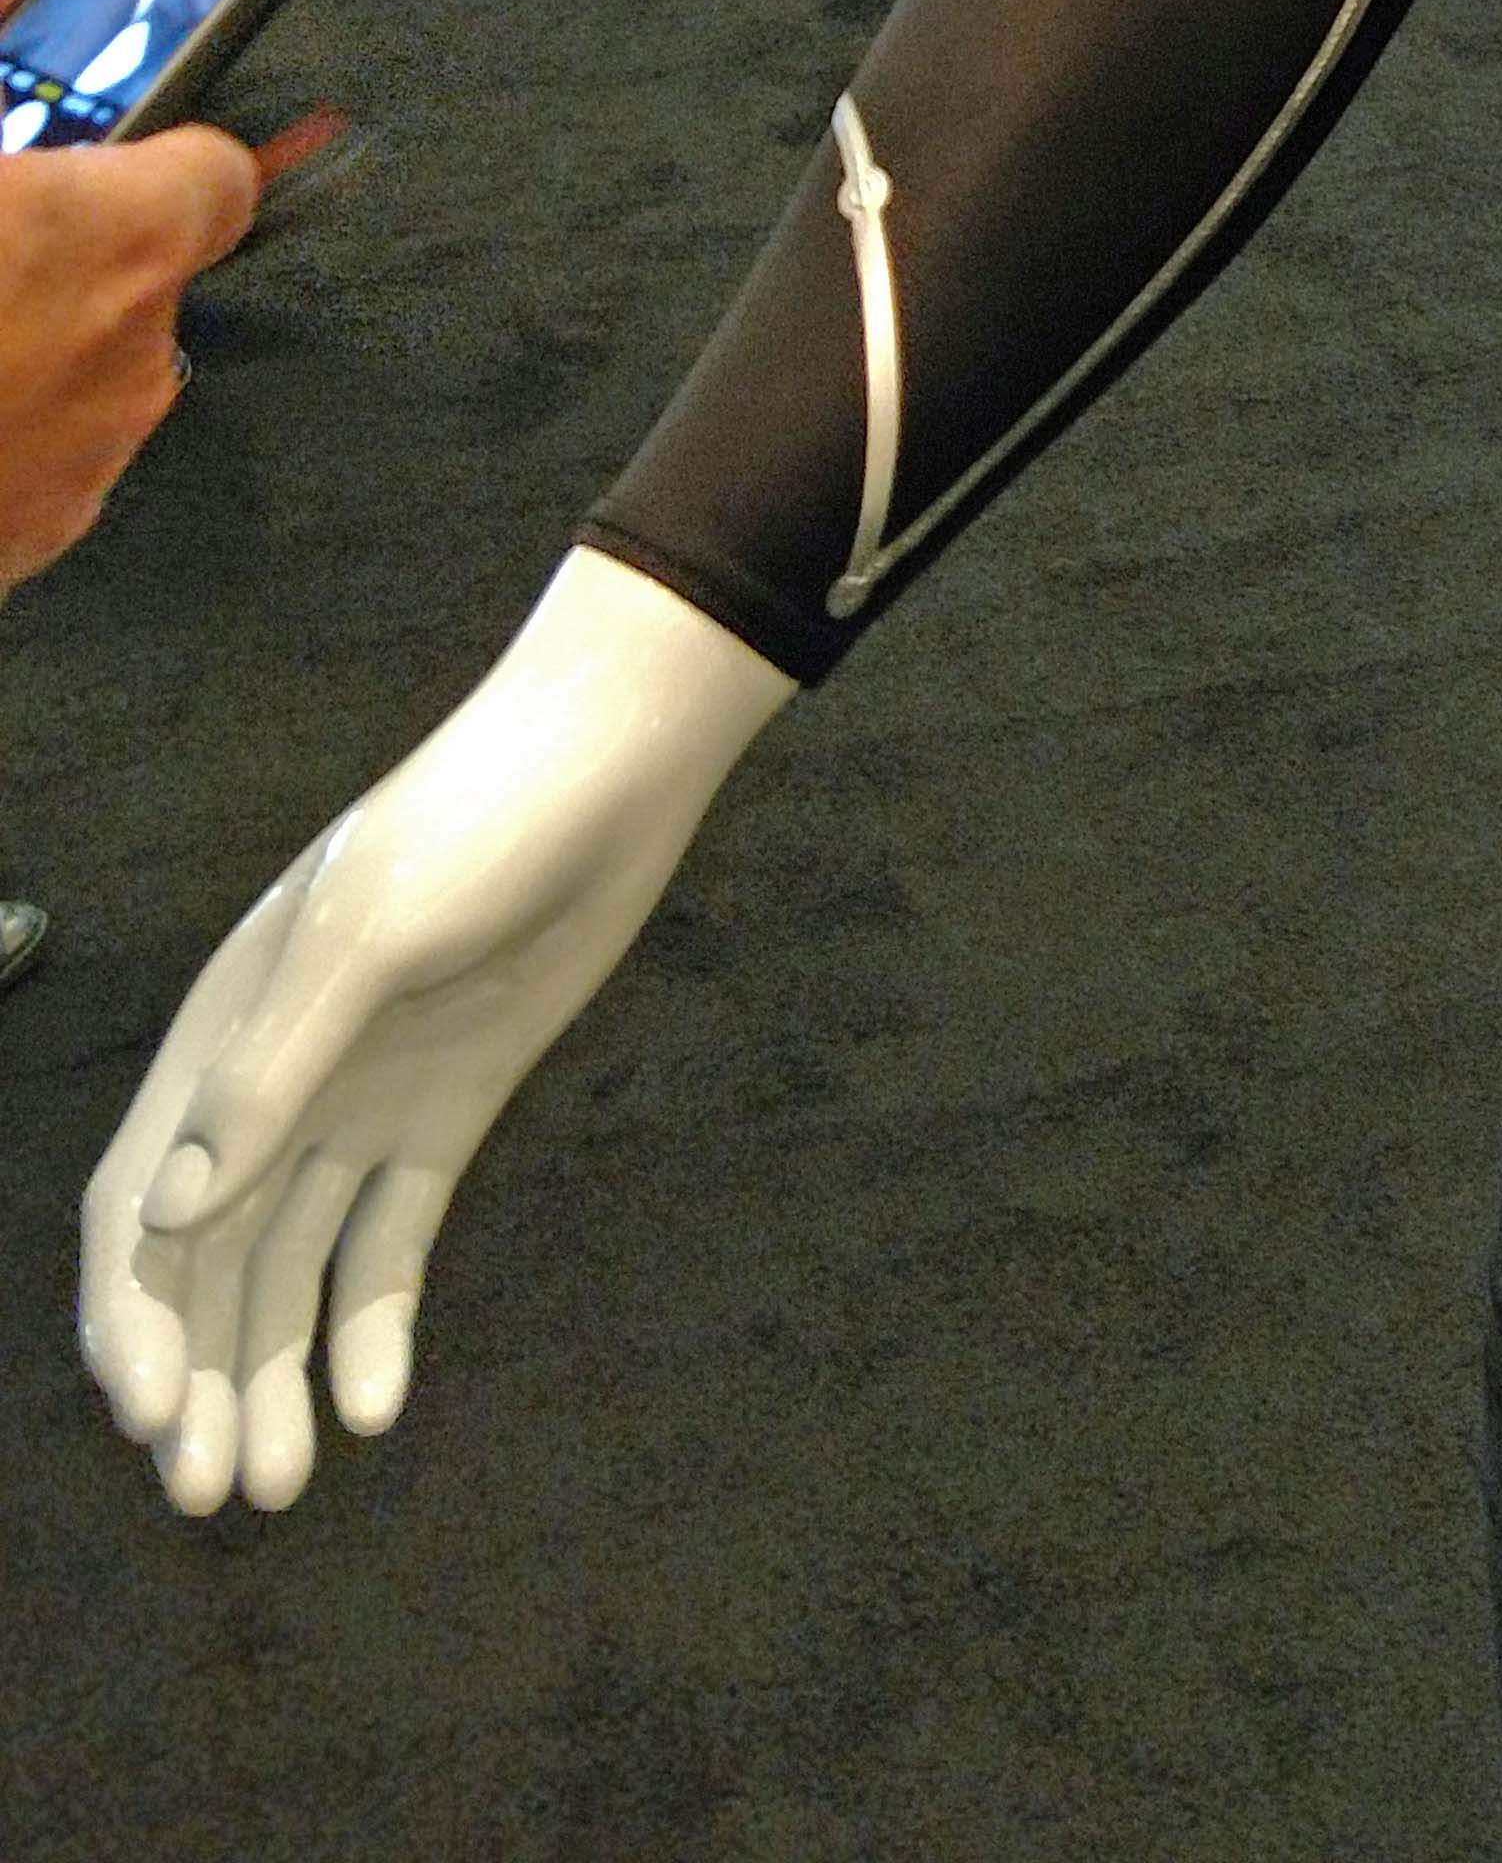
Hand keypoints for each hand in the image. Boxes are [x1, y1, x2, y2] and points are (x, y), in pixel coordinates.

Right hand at [0, 129, 260, 588]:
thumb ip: (4, 135)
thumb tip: (12, 87)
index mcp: (120, 241)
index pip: (217, 179)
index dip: (163, 169)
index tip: (109, 169)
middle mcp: (134, 352)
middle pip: (139, 282)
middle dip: (66, 268)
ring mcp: (92, 456)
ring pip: (89, 375)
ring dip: (28, 357)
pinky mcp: (43, 535)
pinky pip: (44, 456)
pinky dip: (0, 439)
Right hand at [81, 549, 796, 1513]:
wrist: (610, 763)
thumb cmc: (475, 821)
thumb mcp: (366, 935)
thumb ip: (273, 1070)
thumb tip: (175, 1213)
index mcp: (221, 1033)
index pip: (142, 1204)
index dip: (134, 1316)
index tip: (153, 1420)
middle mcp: (277, 1081)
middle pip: (213, 1261)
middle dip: (203, 1378)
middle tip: (217, 1496)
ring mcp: (364, 1101)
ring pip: (294, 1268)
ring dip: (279, 1374)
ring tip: (281, 1487)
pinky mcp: (450, 1113)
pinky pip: (394, 1238)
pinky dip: (376, 1321)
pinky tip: (378, 1404)